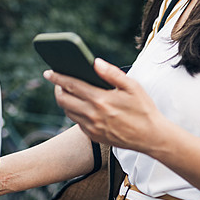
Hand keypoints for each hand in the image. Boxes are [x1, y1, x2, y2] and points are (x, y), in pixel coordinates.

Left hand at [44, 59, 166, 154]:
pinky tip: (82, 105)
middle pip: (63, 100)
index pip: (71, 85)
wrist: (151, 137)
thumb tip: (95, 62)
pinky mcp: (94, 137)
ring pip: (68, 112)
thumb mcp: (133, 87)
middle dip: (58, 89)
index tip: (48, 72)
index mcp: (101, 100)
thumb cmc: (144, 109)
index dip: (57, 77)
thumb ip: (112, 73)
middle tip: (58, 82)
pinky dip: (75, 112)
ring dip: (65, 101)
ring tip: (69, 92)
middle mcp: (93, 115)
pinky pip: (77, 122)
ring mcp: (92, 128)